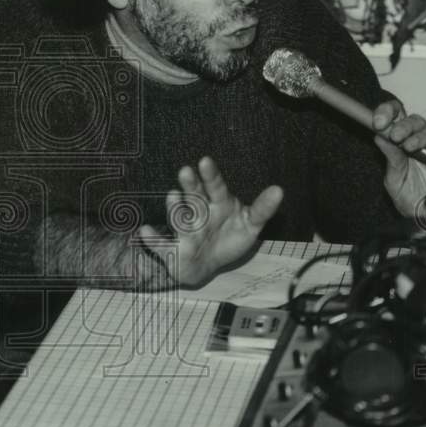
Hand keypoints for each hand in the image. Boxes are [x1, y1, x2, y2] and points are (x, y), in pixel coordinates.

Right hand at [138, 156, 282, 287]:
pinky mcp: (172, 250)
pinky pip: (161, 245)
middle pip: (193, 196)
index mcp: (217, 204)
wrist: (206, 265)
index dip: (210, 175)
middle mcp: (198, 213)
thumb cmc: (228, 239)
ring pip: (178, 218)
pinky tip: (145, 231)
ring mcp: (184, 231)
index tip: (205, 161)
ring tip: (173, 198)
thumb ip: (262, 209)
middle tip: (185, 171)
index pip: (215, 186)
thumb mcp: (250, 225)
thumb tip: (279, 189)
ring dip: (174, 209)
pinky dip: (153, 239)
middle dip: (190, 184)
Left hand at [371, 99, 425, 216]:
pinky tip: (414, 148)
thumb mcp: (394, 178)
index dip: (387, 113)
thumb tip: (379, 135)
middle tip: (390, 133)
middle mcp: (419, 143)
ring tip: (403, 144)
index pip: (396, 118)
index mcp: (402, 144)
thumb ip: (390, 157)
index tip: (376, 120)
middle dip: (399, 123)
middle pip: (412, 120)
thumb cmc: (412, 199)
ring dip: (413, 132)